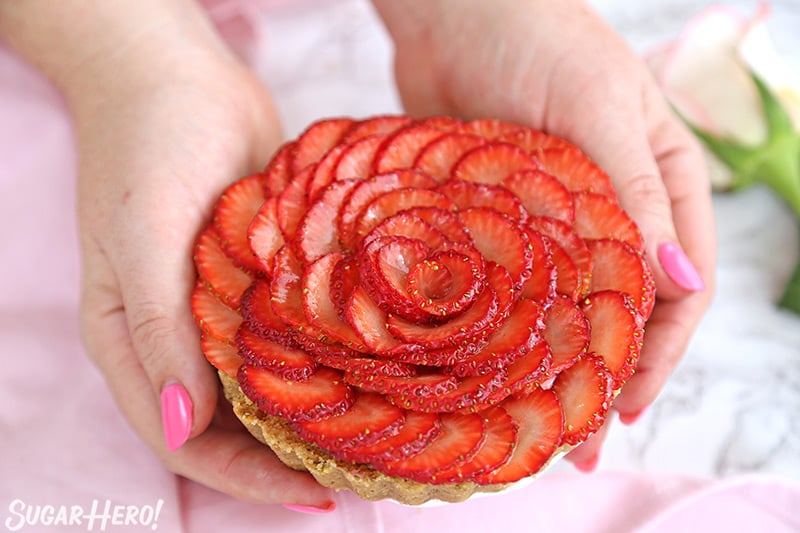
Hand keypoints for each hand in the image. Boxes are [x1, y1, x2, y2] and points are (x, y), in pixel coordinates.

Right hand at [0, 0, 334, 507]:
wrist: (178, 77)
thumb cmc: (146, 153)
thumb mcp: (140, 243)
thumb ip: (159, 337)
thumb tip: (186, 429)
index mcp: (136, 346)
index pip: (187, 442)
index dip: (245, 479)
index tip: (313, 493)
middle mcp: (179, 340)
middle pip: (232, 426)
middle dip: (288, 457)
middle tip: (359, 473)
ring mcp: (220, 311)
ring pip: (267, 387)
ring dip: (312, 415)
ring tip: (374, 436)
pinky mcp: (259, 281)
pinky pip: (289, 336)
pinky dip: (320, 360)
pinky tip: (369, 370)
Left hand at [373, 0, 715, 465]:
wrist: (453, 8)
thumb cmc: (536, 37)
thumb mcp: (600, 105)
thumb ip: (640, 192)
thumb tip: (681, 280)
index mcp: (662, 184)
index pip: (680, 287)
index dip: (659, 352)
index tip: (625, 402)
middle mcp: (613, 210)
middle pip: (624, 310)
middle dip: (609, 377)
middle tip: (578, 440)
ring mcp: (554, 219)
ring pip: (569, 308)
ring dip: (558, 366)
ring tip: (536, 424)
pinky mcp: (500, 220)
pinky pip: (514, 287)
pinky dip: (512, 331)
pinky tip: (494, 368)